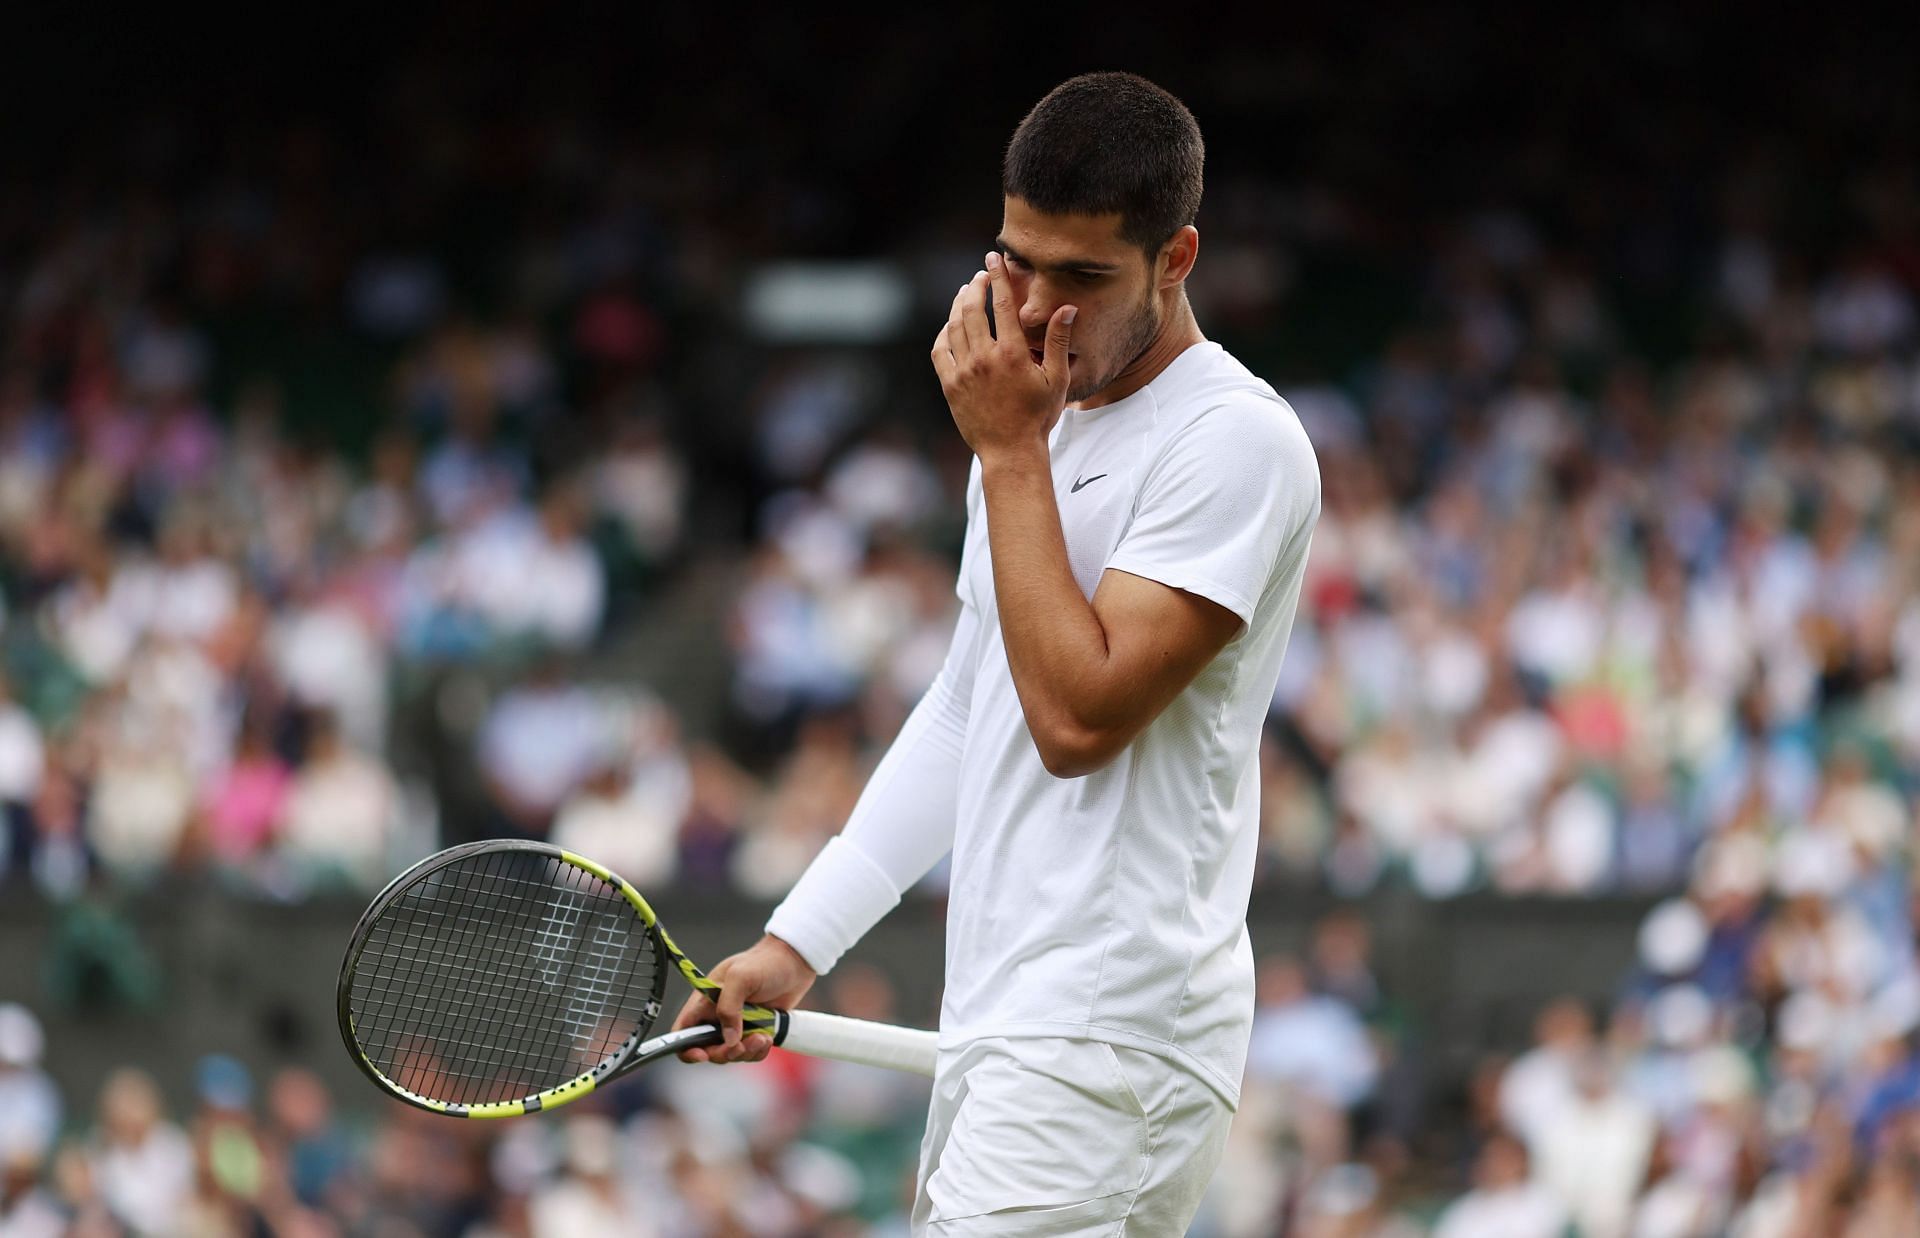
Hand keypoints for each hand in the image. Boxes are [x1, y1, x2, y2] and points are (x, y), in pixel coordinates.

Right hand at [671, 934, 816, 1063]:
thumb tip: (728, 1039)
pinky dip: (758, 1051)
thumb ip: (728, 1007)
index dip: (685, 1048)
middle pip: (707, 1049)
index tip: (702, 1055)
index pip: (682, 1031)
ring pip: (730, 1053)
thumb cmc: (765, 962)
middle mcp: (716, 1016)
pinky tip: (768, 1038)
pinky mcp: (754, 1031)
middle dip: (724, 1053)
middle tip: (741, 1046)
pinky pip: (750, 1053)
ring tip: (762, 1037)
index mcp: (705, 1002)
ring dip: (745, 1052)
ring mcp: (736, 1025)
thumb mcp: (741, 977)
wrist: (796, 961)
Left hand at [931, 252, 1075, 459]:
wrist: (1010, 451)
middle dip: (976, 286)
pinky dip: (944, 332)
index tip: (993, 259)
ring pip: (954, 326)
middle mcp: (984, 358)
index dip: (997, 277)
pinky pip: (940, 350)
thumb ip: (1058, 341)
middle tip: (979, 276)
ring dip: (959, 305)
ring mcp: (964, 371)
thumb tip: (1067, 307)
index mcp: (1012, 353)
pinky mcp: (950, 385)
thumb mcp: (1057, 379)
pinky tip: (950, 326)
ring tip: (966, 293)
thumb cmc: (1038, 417)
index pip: (1002, 304)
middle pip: (973, 309)